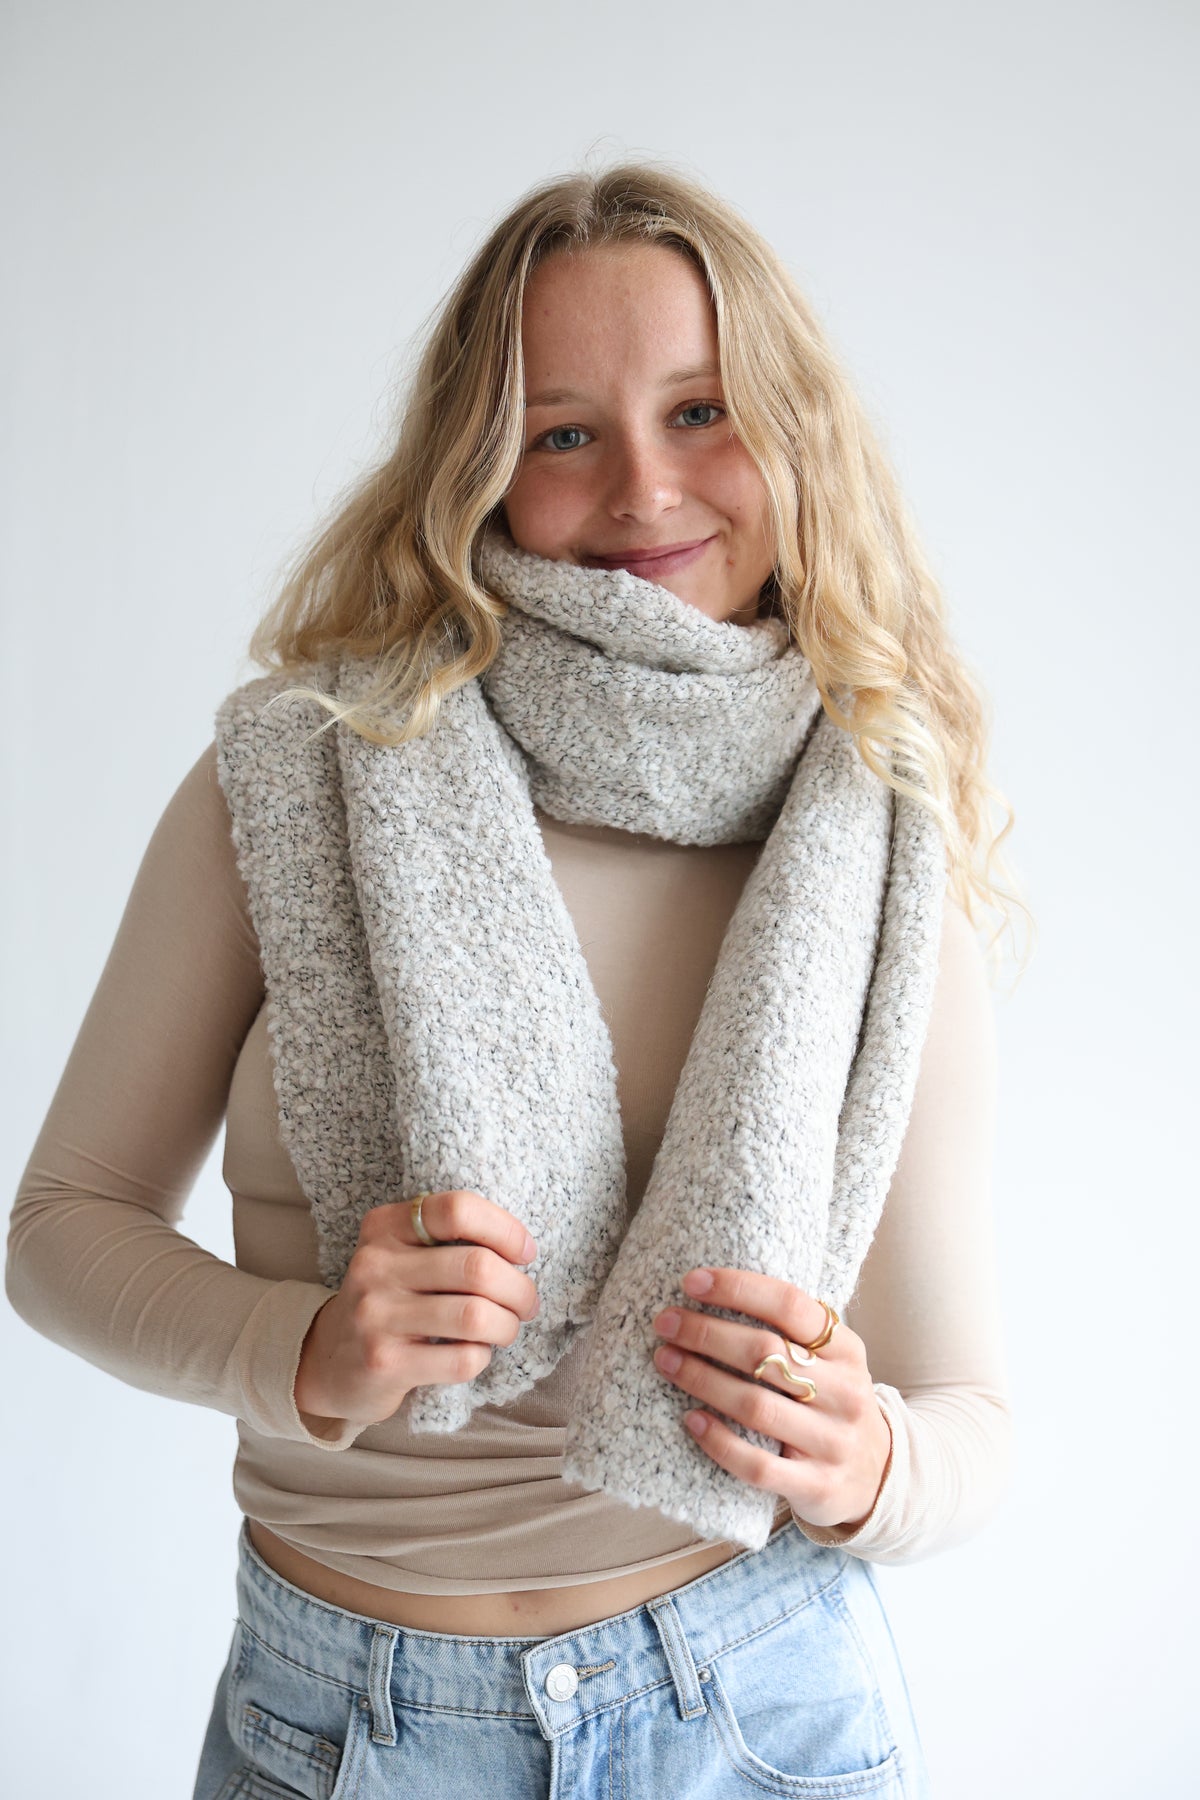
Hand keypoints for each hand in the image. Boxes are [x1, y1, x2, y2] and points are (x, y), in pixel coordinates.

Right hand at [293, 1190, 538, 1428]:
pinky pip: (462, 1359)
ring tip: (506, 1329)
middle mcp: (376, 1265)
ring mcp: (376, 1315)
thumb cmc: (390, 1302)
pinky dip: (482, 1357)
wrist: (330, 1361)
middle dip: (519, 1288)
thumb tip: (521, 1251)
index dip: (505, 1230)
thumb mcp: (403, 1255)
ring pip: (475, 1315)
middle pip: (476, 1266)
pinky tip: (472, 1354)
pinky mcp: (384, 1363)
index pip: (458, 1209)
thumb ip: (450, 1241)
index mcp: (385, 1226)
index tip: (525, 1253)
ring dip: (507, 1325)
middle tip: (526, 1303)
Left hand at [652, 1267, 891, 1530]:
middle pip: (765, 1352)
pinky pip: (757, 1465)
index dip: (738, 1288)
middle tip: (665, 1323)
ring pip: (755, 1406)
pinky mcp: (816, 1485)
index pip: (790, 1305)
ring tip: (666, 1361)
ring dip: (702, 1380)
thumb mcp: (830, 1359)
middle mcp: (845, 1392)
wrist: (879, 1475)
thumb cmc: (832, 1401)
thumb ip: (790, 1330)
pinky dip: (719, 1442)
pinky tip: (691, 1421)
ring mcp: (832, 1442)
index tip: (691, 1281)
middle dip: (706, 1333)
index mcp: (846, 1349)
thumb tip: (711, 1291)